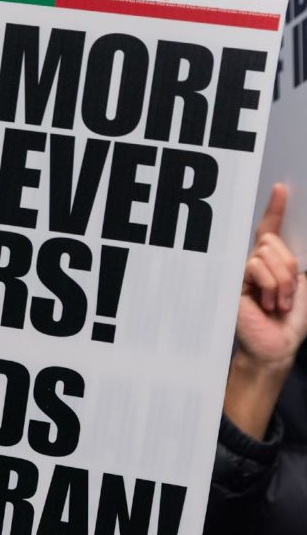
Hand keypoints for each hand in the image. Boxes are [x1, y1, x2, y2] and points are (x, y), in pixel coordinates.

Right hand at [235, 184, 306, 367]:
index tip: (280, 189)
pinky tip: (266, 304)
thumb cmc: (289, 322)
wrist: (276, 346)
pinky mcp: (234, 281)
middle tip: (289, 296)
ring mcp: (244, 271)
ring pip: (267, 254)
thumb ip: (296, 267)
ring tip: (278, 303)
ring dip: (282, 282)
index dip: (276, 209)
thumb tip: (294, 255)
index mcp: (274, 262)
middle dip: (289, 268)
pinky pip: (256, 267)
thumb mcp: (304, 288)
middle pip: (274, 242)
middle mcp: (256, 263)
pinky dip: (270, 286)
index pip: (271, 230)